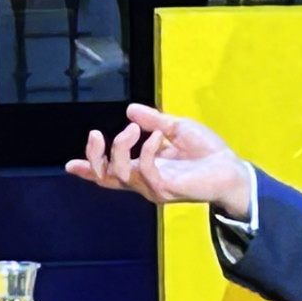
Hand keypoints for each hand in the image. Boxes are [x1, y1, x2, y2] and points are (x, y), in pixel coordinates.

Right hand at [67, 103, 254, 219]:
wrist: (231, 168)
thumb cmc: (207, 152)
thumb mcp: (176, 128)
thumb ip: (152, 121)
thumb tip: (129, 110)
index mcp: (143, 169)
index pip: (110, 173)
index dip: (89, 170)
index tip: (70, 165)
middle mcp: (144, 182)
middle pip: (106, 178)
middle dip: (95, 157)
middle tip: (97, 134)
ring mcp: (153, 188)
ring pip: (120, 173)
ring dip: (121, 146)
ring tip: (133, 128)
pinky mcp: (166, 189)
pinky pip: (144, 170)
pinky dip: (146, 150)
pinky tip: (158, 136)